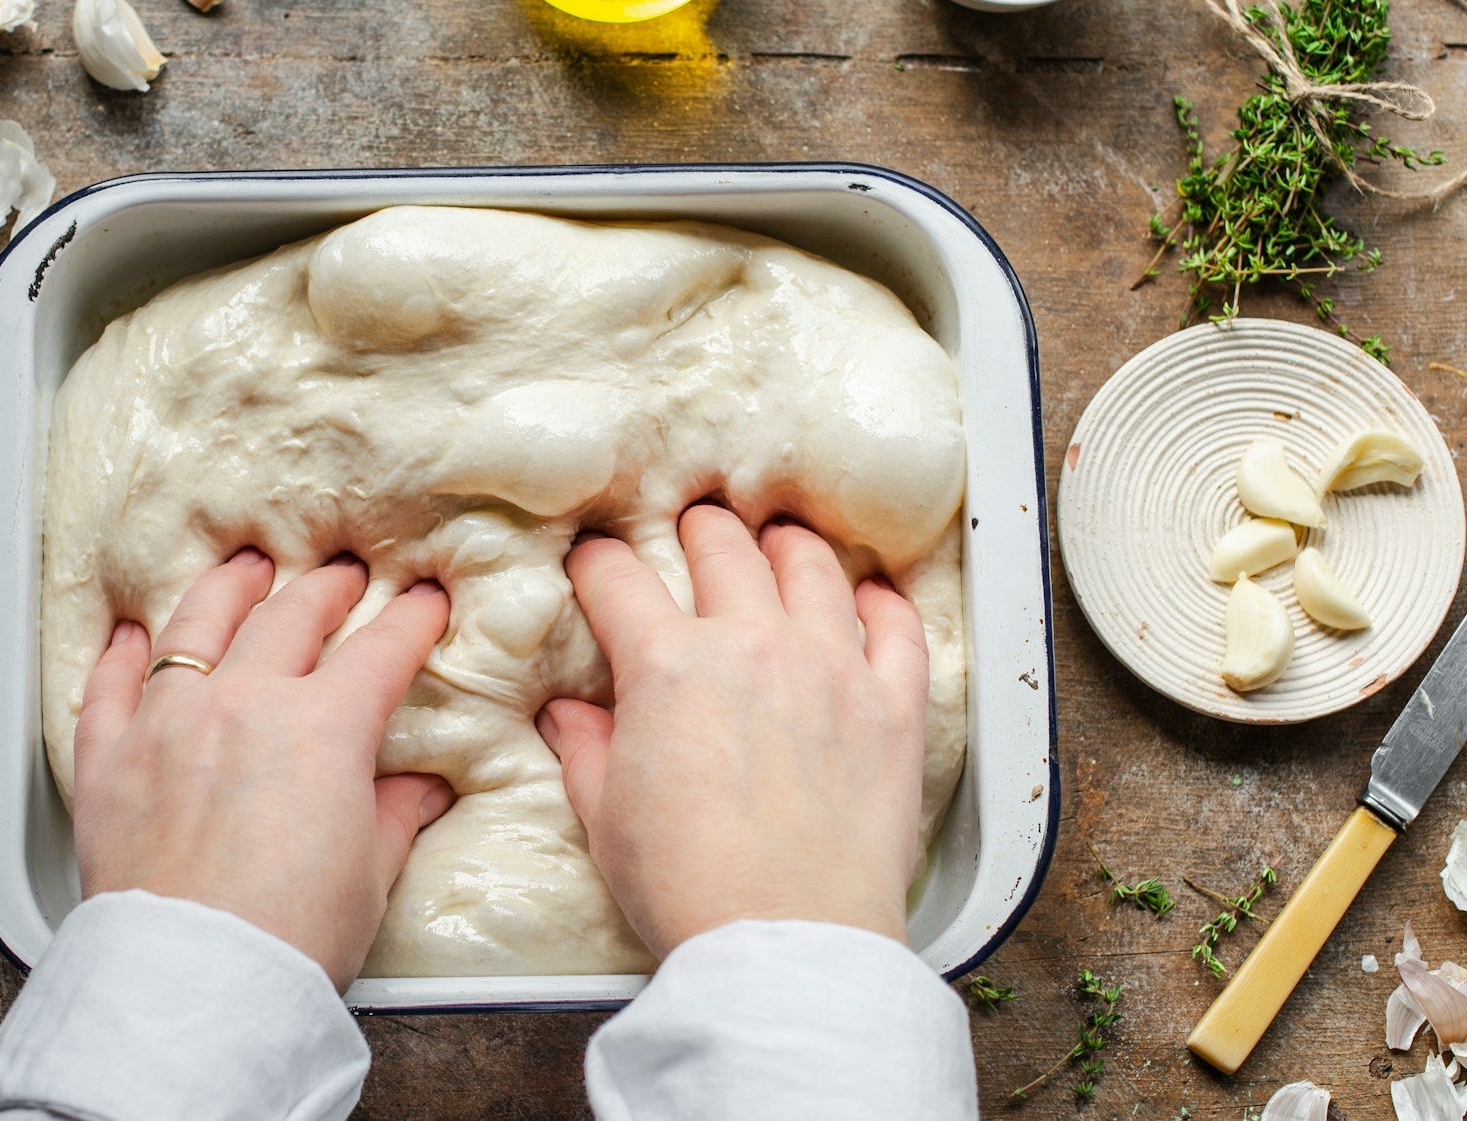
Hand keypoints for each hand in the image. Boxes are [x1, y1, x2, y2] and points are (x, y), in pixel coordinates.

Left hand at [72, 549, 452, 989]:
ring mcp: (168, 723)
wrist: (199, 984)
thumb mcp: (369, 873)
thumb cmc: (289, 938)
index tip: (425, 604)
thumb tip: (418, 790)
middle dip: (324, 589)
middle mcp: (242, 704)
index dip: (411, 621)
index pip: (380, 651)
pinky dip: (122, 653)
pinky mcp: (108, 760)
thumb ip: (394, 814)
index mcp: (322, 727)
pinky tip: (131, 634)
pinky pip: (109, 686)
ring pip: (196, 626)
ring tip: (244, 569)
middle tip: (340, 577)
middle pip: (288, 617)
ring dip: (227, 589)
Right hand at [544, 504, 928, 956]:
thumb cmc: (689, 887)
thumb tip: (569, 718)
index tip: (595, 561)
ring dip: (787, 545)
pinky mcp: (892, 707)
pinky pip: (897, 628)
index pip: (620, 580)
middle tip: (695, 528)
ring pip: (811, 567)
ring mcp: (831, 668)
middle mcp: (752, 645)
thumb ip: (588, 752)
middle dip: (699, 530)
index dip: (598, 563)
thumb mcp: (608, 820)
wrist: (786, 938)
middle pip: (723, 549)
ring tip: (780, 540)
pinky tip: (874, 597)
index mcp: (669, 666)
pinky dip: (883, 603)